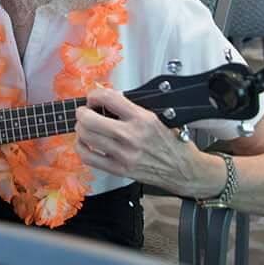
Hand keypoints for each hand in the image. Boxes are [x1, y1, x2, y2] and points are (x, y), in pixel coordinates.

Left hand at [74, 87, 204, 193]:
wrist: (183, 170)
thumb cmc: (171, 142)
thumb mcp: (157, 117)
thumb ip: (132, 108)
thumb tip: (106, 98)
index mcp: (143, 119)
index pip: (108, 98)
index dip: (94, 94)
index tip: (94, 98)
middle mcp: (132, 136)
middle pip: (89, 119)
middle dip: (82, 112)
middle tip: (85, 112)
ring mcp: (124, 154)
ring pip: (86, 136)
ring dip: (80, 128)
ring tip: (85, 126)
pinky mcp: (119, 169)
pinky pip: (87, 157)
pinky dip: (80, 147)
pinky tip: (85, 143)